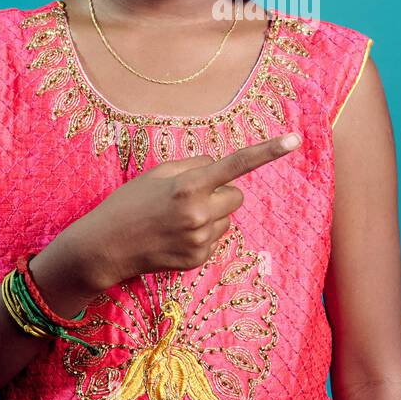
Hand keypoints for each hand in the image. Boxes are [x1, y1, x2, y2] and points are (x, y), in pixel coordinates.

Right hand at [71, 131, 302, 286]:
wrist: (105, 246)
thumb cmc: (129, 202)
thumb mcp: (158, 173)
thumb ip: (194, 166)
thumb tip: (219, 166)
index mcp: (189, 186)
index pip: (237, 164)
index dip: (268, 151)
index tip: (295, 140)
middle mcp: (200, 214)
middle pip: (237, 195)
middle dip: (220, 193)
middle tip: (189, 197)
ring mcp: (200, 240)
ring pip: (227, 219)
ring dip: (211, 215)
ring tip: (177, 220)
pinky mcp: (198, 259)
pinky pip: (215, 239)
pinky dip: (201, 235)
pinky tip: (175, 237)